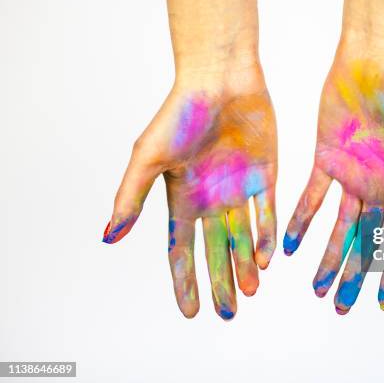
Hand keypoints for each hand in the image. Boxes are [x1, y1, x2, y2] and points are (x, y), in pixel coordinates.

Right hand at [103, 69, 276, 319]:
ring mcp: (239, 188)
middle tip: (228, 312)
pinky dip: (267, 235)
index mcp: (182, 198)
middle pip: (216, 250)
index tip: (192, 312)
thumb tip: (109, 236)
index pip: (181, 249)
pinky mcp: (265, 174)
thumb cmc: (180, 113)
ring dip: (246, 265)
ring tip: (249, 293)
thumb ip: (132, 196)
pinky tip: (268, 260)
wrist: (220, 78)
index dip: (185, 280)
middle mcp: (211, 198)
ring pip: (244, 237)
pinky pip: (267, 212)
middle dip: (221, 281)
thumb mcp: (149, 158)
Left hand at [283, 59, 383, 313]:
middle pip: (365, 242)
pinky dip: (300, 221)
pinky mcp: (324, 159)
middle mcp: (378, 188)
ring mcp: (350, 176)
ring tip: (315, 289)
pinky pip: (310, 197)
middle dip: (354, 276)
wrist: (377, 60)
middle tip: (340, 307)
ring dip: (326, 257)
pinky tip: (290, 247)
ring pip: (336, 227)